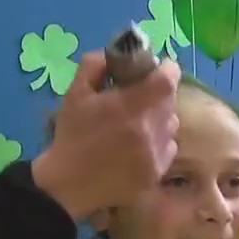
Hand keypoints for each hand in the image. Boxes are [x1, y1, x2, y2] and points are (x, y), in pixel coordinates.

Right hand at [32, 51, 180, 218]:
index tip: (156, 69)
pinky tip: (139, 146)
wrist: (67, 184)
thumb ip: (94, 65)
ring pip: (171, 124)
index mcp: (131, 107)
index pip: (168, 79)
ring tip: (138, 123)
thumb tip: (113, 54)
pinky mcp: (157, 174)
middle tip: (140, 97)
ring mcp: (156, 154)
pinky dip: (159, 142)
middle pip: (169, 101)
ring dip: (160, 118)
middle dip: (158, 94)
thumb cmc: (71, 135)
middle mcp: (150, 130)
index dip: (166, 69)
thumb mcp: (74, 93)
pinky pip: (169, 148)